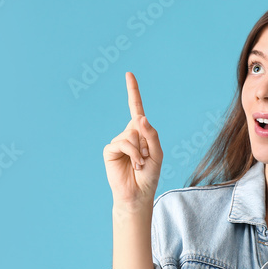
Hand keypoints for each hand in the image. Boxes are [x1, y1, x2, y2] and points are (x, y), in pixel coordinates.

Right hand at [102, 72, 163, 207]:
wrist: (137, 194)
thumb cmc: (149, 176)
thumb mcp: (158, 154)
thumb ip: (152, 135)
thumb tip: (140, 117)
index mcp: (141, 132)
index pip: (136, 108)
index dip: (133, 91)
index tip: (128, 74)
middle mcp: (128, 134)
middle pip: (139, 124)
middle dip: (147, 142)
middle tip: (146, 159)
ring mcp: (118, 142)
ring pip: (131, 135)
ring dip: (140, 151)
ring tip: (140, 164)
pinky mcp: (110, 150)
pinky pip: (122, 143)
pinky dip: (133, 153)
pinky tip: (134, 165)